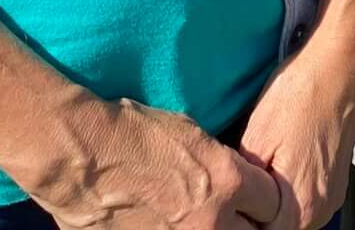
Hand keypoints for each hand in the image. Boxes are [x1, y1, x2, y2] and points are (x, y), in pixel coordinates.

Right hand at [22, 96, 283, 229]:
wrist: (80, 156)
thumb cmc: (132, 134)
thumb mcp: (192, 135)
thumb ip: (223, 168)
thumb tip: (235, 187)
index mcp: (227, 183)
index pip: (274, 204)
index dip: (266, 198)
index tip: (259, 197)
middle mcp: (210, 222)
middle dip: (247, 222)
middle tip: (236, 213)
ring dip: (215, 229)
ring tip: (199, 217)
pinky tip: (165, 220)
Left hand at [238, 22, 354, 228]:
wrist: (339, 66)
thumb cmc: (300, 95)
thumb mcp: (256, 139)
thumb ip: (244, 184)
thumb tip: (232, 200)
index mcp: (302, 206)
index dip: (239, 217)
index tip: (224, 201)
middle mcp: (322, 208)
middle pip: (277, 229)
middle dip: (253, 213)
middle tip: (232, 188)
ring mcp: (332, 195)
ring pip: (290, 217)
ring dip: (269, 205)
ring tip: (251, 176)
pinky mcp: (334, 180)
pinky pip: (304, 200)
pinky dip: (286, 192)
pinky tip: (272, 168)